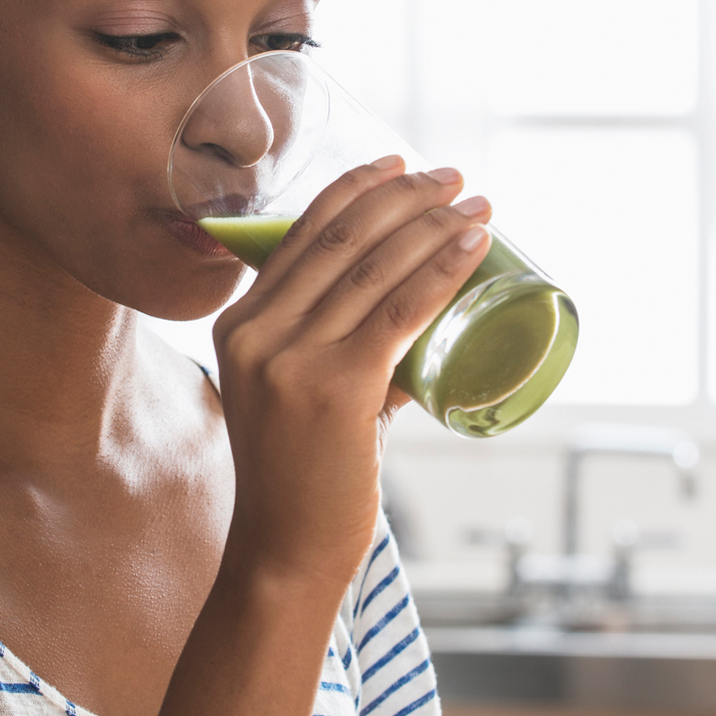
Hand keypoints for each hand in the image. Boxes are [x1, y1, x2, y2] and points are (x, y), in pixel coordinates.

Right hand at [213, 155, 490, 588]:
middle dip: (405, 195)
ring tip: (477, 205)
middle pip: (342, 237)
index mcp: (239, 324)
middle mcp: (256, 330)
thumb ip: (345, 351)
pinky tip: (473, 248)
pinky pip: (399, 311)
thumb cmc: (302, 478)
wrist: (283, 551)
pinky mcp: (335, 387)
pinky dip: (442, 270)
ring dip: (434, 225)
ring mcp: (291, 358)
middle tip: (453, 177)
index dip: (356, 188)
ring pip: (375, 267)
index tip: (400, 164)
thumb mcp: (296, 395)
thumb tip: (414, 317)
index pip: (301, 232)